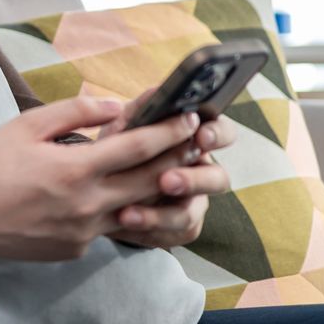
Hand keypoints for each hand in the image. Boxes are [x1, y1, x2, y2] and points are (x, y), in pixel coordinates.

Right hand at [0, 99, 204, 260]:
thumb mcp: (28, 125)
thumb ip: (75, 112)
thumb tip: (115, 107)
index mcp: (74, 169)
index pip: (136, 148)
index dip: (168, 132)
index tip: (189, 118)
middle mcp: (86, 205)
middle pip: (149, 182)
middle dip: (178, 159)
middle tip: (198, 141)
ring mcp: (84, 232)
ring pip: (137, 210)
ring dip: (161, 190)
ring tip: (178, 169)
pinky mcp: (77, 249)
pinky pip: (110, 227)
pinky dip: (124, 209)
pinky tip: (131, 195)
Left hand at [97, 89, 235, 248]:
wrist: (100, 184)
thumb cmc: (120, 146)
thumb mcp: (126, 125)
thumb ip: (142, 109)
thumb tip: (158, 90)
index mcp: (195, 140)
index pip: (223, 132)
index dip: (217, 134)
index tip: (200, 135)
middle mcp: (201, 170)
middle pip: (218, 178)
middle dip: (193, 180)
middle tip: (166, 181)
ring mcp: (195, 202)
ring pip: (193, 212)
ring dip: (162, 214)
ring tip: (129, 213)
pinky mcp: (182, 228)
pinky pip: (174, 233)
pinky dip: (148, 229)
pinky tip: (124, 223)